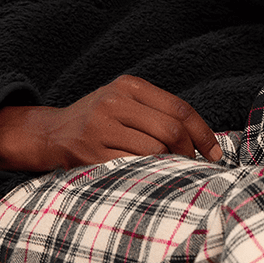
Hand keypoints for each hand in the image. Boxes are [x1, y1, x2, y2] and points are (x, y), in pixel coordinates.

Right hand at [0, 74, 223, 171]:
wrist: (48, 133)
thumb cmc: (99, 122)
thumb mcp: (124, 103)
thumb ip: (157, 113)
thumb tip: (203, 139)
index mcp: (129, 86)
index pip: (179, 108)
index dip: (203, 133)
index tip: (215, 153)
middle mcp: (114, 101)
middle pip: (170, 129)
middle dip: (188, 151)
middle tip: (192, 165)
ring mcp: (100, 126)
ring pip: (153, 150)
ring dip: (168, 164)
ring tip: (169, 170)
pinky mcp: (89, 151)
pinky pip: (131, 165)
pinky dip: (146, 173)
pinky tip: (148, 176)